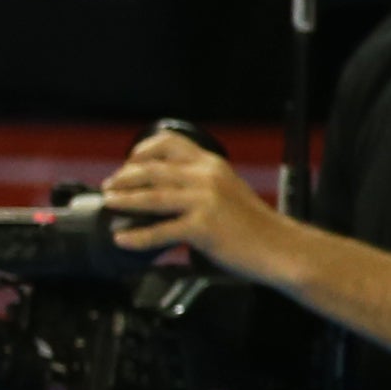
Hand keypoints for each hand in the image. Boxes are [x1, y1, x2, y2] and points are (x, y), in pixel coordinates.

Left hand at [100, 128, 280, 274]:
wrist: (282, 247)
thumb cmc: (254, 225)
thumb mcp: (227, 190)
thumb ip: (198, 183)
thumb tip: (163, 189)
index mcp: (211, 164)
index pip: (169, 142)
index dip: (142, 150)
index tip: (127, 163)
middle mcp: (206, 176)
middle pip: (152, 169)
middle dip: (124, 177)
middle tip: (108, 187)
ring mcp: (205, 200)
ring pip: (151, 196)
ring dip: (123, 200)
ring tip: (108, 204)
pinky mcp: (203, 226)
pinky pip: (160, 230)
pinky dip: (137, 236)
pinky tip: (122, 239)